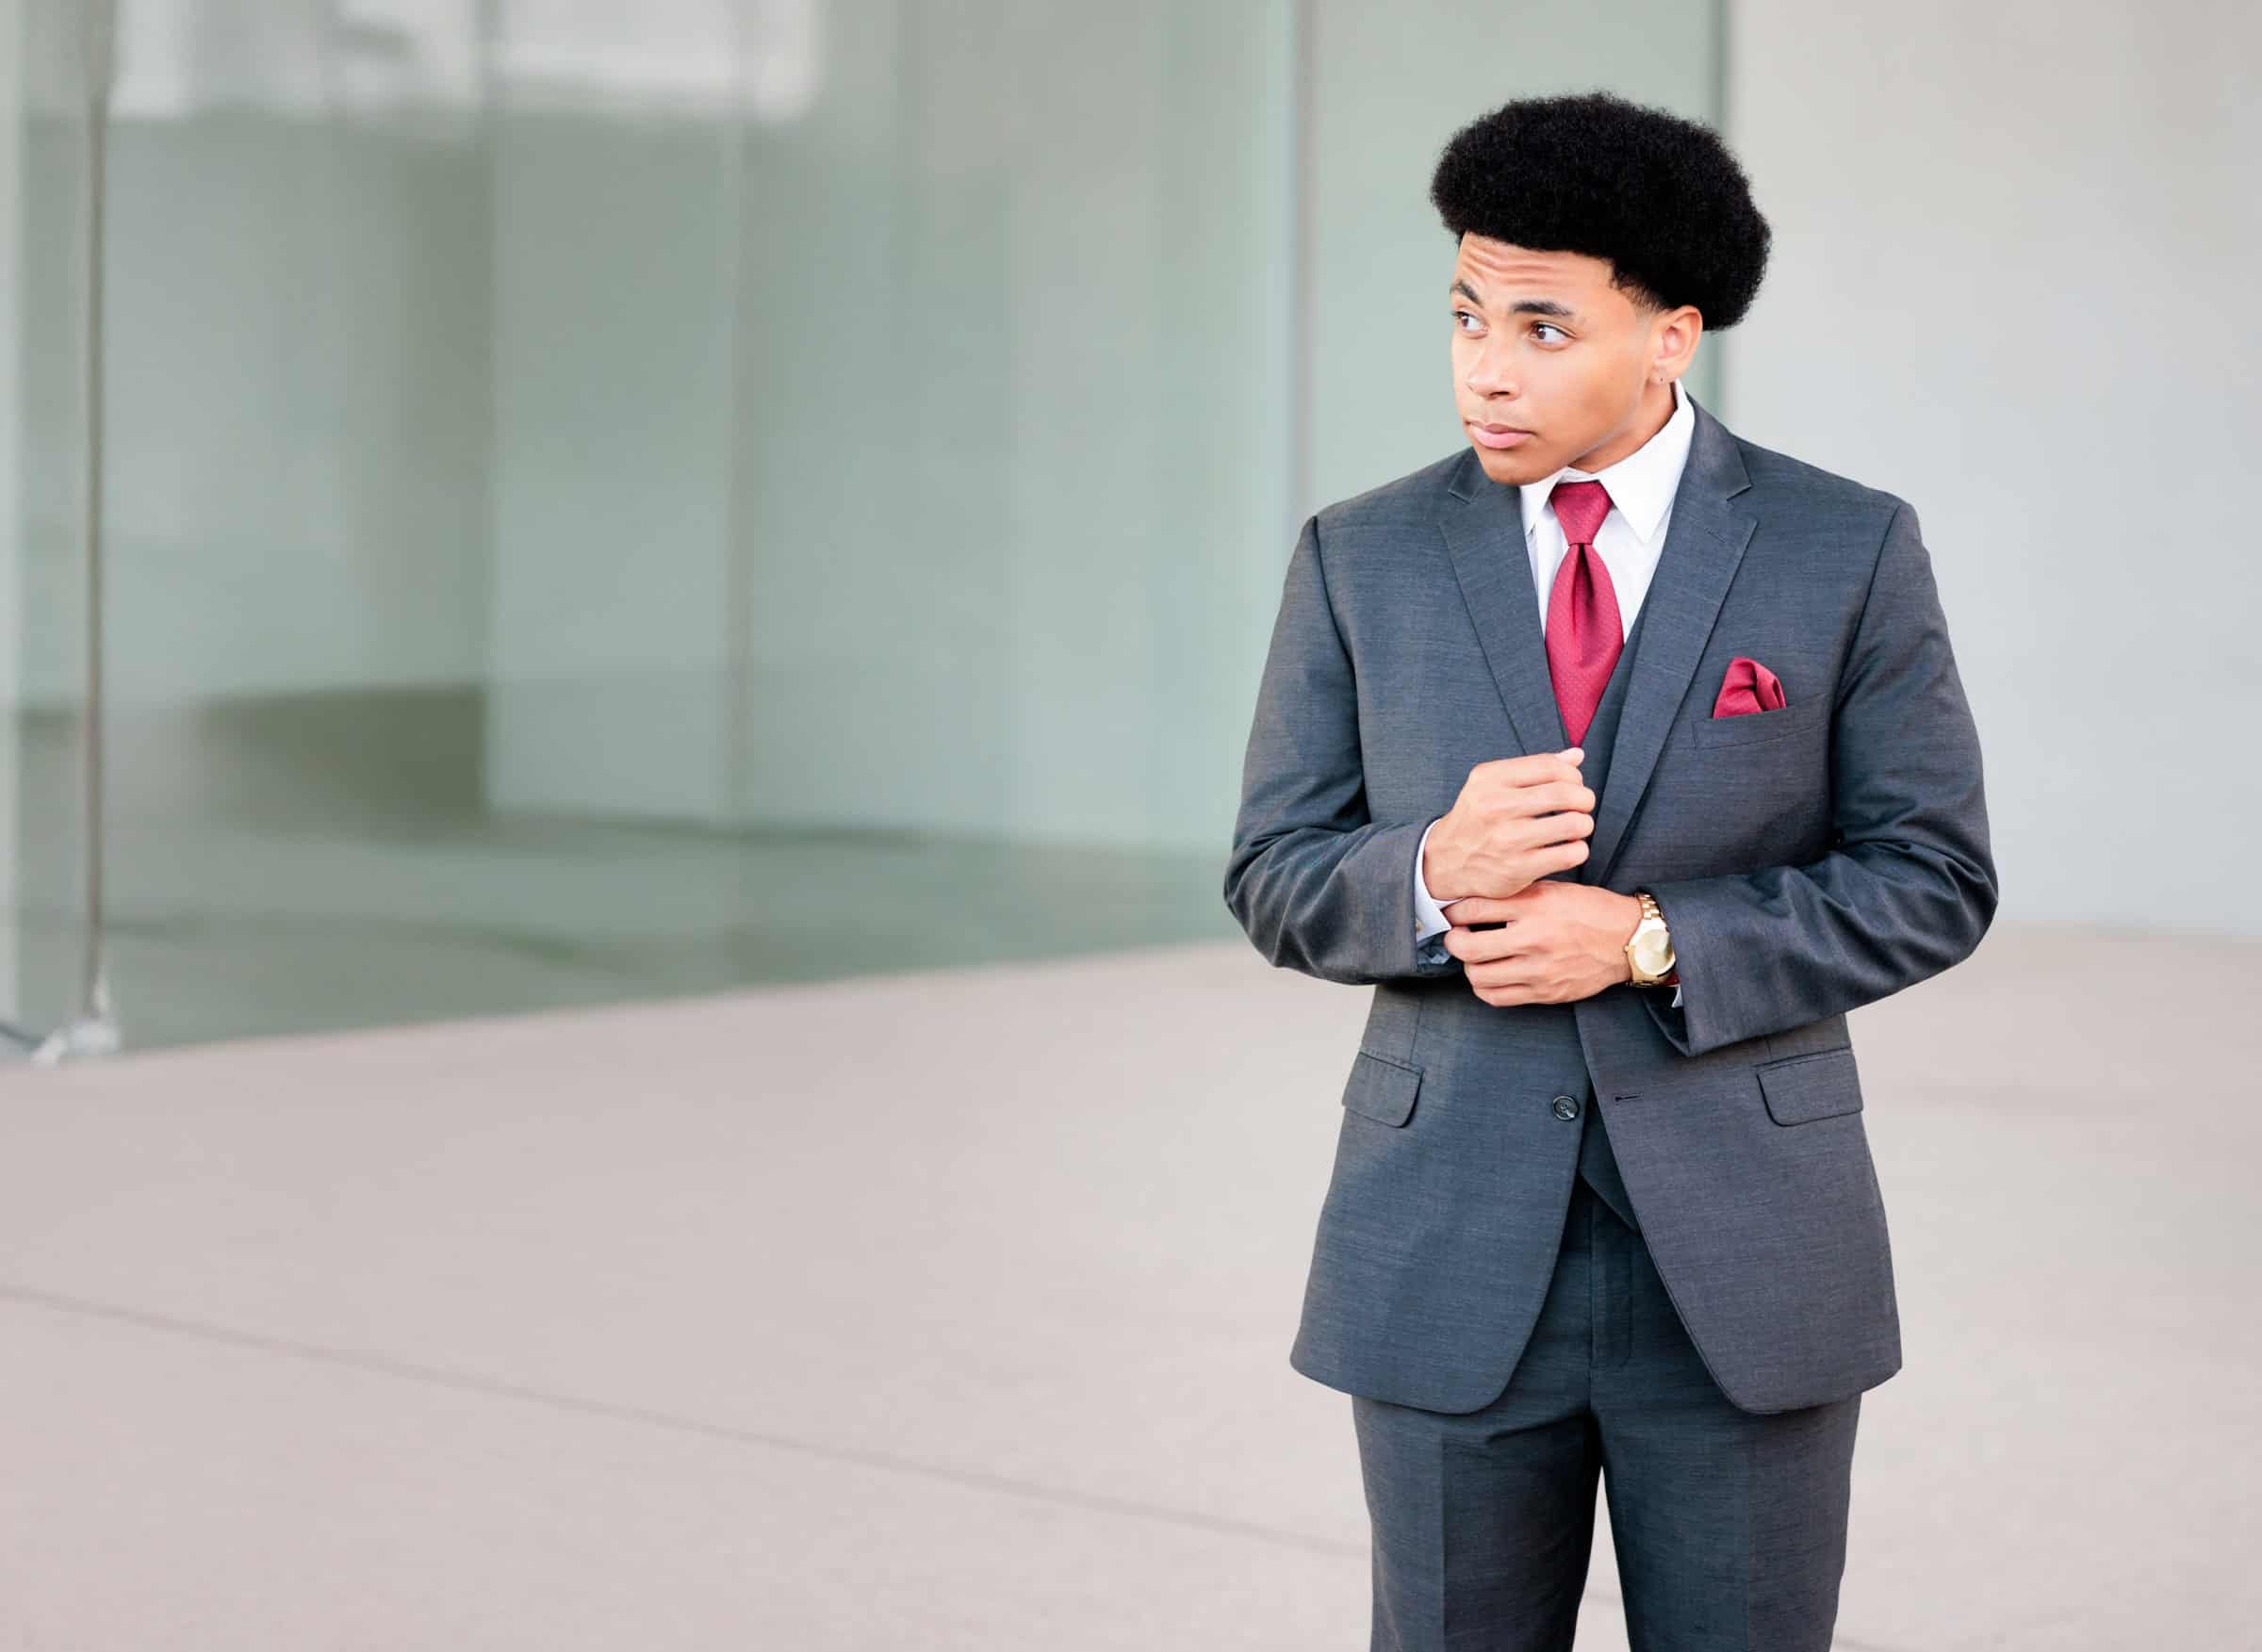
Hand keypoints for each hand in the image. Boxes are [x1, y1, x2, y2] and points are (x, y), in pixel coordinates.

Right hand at [1424, 748, 1595, 901]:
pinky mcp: (1517, 869)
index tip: (1574, 784)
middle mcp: (1496, 807)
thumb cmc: (1478, 818)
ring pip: (1574, 824)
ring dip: (1584, 824)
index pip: (1550, 766)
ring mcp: (1507, 840)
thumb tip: (1577, 755)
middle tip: (1582, 805)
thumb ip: (1535, 769)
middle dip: (1585, 798)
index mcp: (1490, 779)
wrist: (1446, 861)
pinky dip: (1578, 850)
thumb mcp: (1493, 785)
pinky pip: (1569, 854)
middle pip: (1566, 793)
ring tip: (1577, 826)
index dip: (1573, 775)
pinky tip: (1568, 848)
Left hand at [1441, 882, 1645, 1007]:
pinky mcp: (1545, 992)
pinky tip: (1490, 974)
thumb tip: (1474, 898)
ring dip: (1469, 965)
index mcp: (1535, 906)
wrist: (1628, 940)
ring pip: (1478, 976)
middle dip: (1453, 941)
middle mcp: (1534, 938)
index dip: (1454, 911)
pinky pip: (1497, 997)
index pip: (1474, 909)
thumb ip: (1516, 893)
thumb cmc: (1590, 909)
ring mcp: (1539, 970)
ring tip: (1475, 956)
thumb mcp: (1553, 889)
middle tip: (1457, 935)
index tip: (1452, 913)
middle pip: (1467, 947)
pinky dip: (1485, 987)